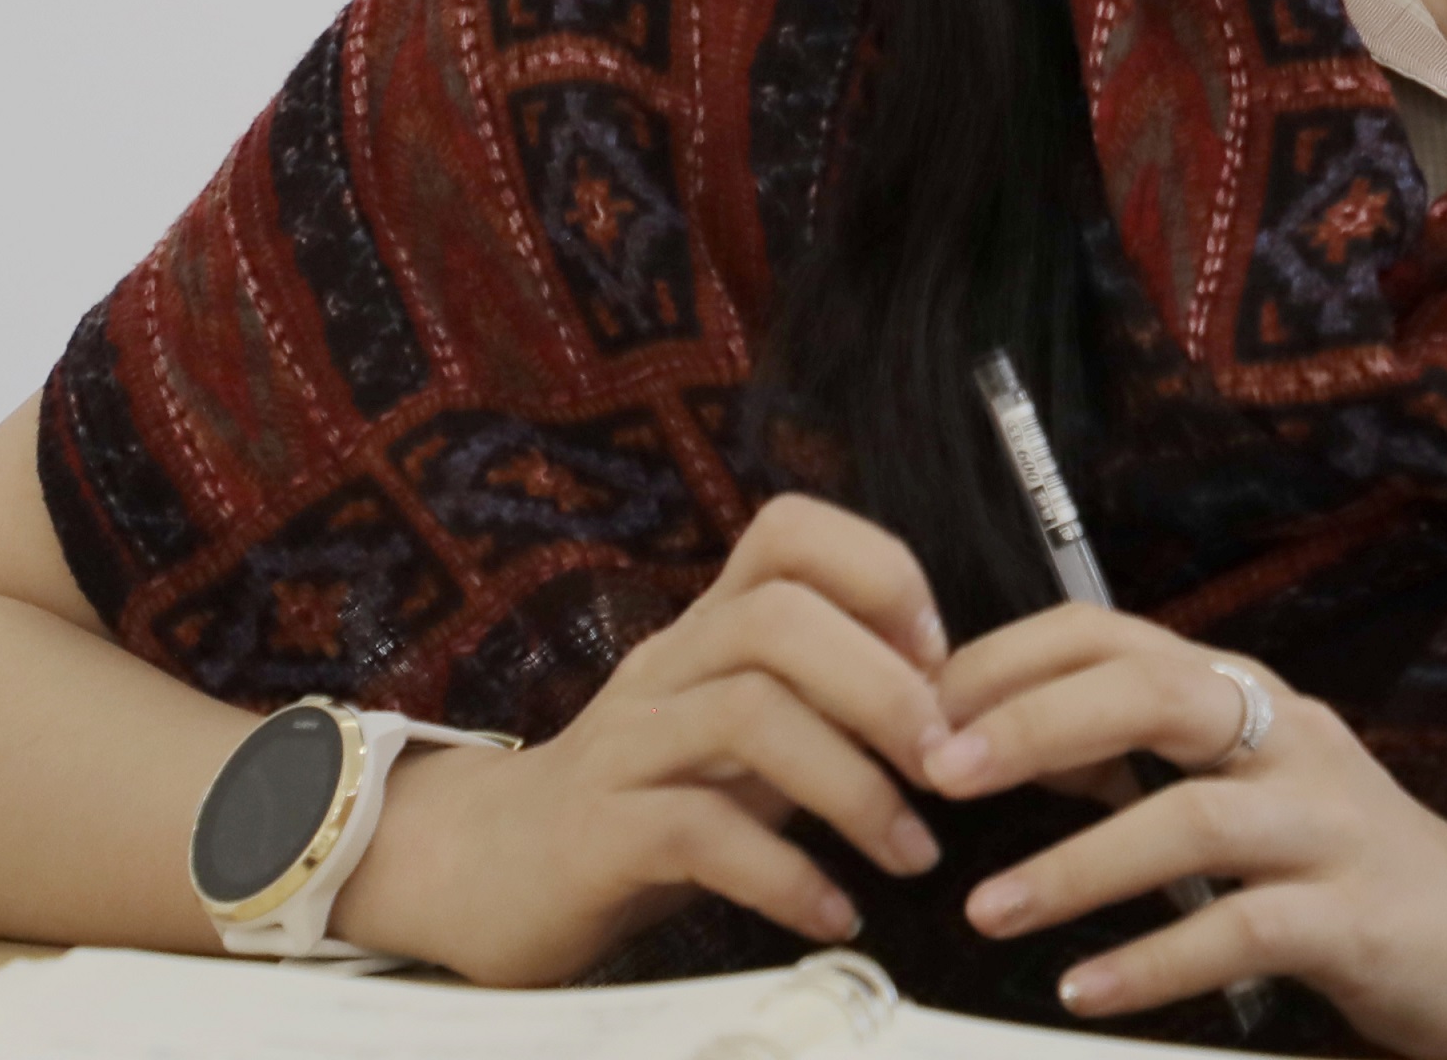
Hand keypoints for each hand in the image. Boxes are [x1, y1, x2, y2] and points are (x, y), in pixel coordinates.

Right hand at [335, 496, 956, 987]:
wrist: (491, 871)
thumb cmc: (649, 799)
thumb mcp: (741, 736)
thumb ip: (824, 705)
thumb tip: (955, 703)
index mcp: (707, 628)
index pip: (788, 533)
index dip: (879, 571)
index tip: (939, 654)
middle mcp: (665, 665)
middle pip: (777, 619)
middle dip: (882, 687)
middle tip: (946, 764)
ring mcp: (624, 745)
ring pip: (745, 715)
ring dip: (852, 786)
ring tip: (913, 851)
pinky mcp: (597, 833)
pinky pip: (698, 834)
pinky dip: (783, 875)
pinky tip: (832, 912)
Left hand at [923, 606, 1446, 1055]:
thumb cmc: (1334, 858)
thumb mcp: (1234, 783)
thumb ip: (1128, 756)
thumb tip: (988, 741)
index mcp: (1241, 695)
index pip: (1110, 635)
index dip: (1010, 661)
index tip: (923, 710)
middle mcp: (1287, 738)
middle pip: (1156, 694)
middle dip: (1037, 724)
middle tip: (942, 771)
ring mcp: (1327, 824)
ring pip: (1195, 817)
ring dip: (1080, 863)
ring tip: (991, 909)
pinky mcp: (1355, 915)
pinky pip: (1244, 929)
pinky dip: (1156, 958)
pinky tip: (1087, 987)